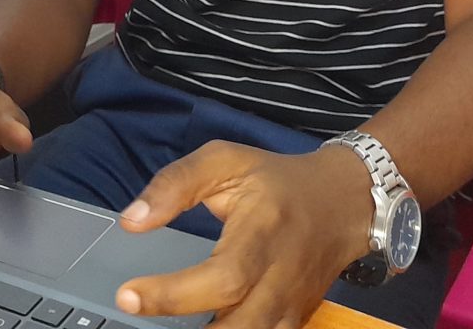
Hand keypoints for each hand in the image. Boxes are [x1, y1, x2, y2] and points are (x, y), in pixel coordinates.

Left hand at [114, 141, 375, 328]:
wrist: (345, 202)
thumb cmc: (277, 180)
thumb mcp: (226, 161)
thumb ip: (176, 184)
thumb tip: (131, 221)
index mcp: (262, 233)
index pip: (220, 277)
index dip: (172, 294)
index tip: (127, 295)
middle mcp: (280, 278)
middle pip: (238, 327)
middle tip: (138, 315)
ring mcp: (291, 307)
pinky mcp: (294, 322)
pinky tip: (200, 328)